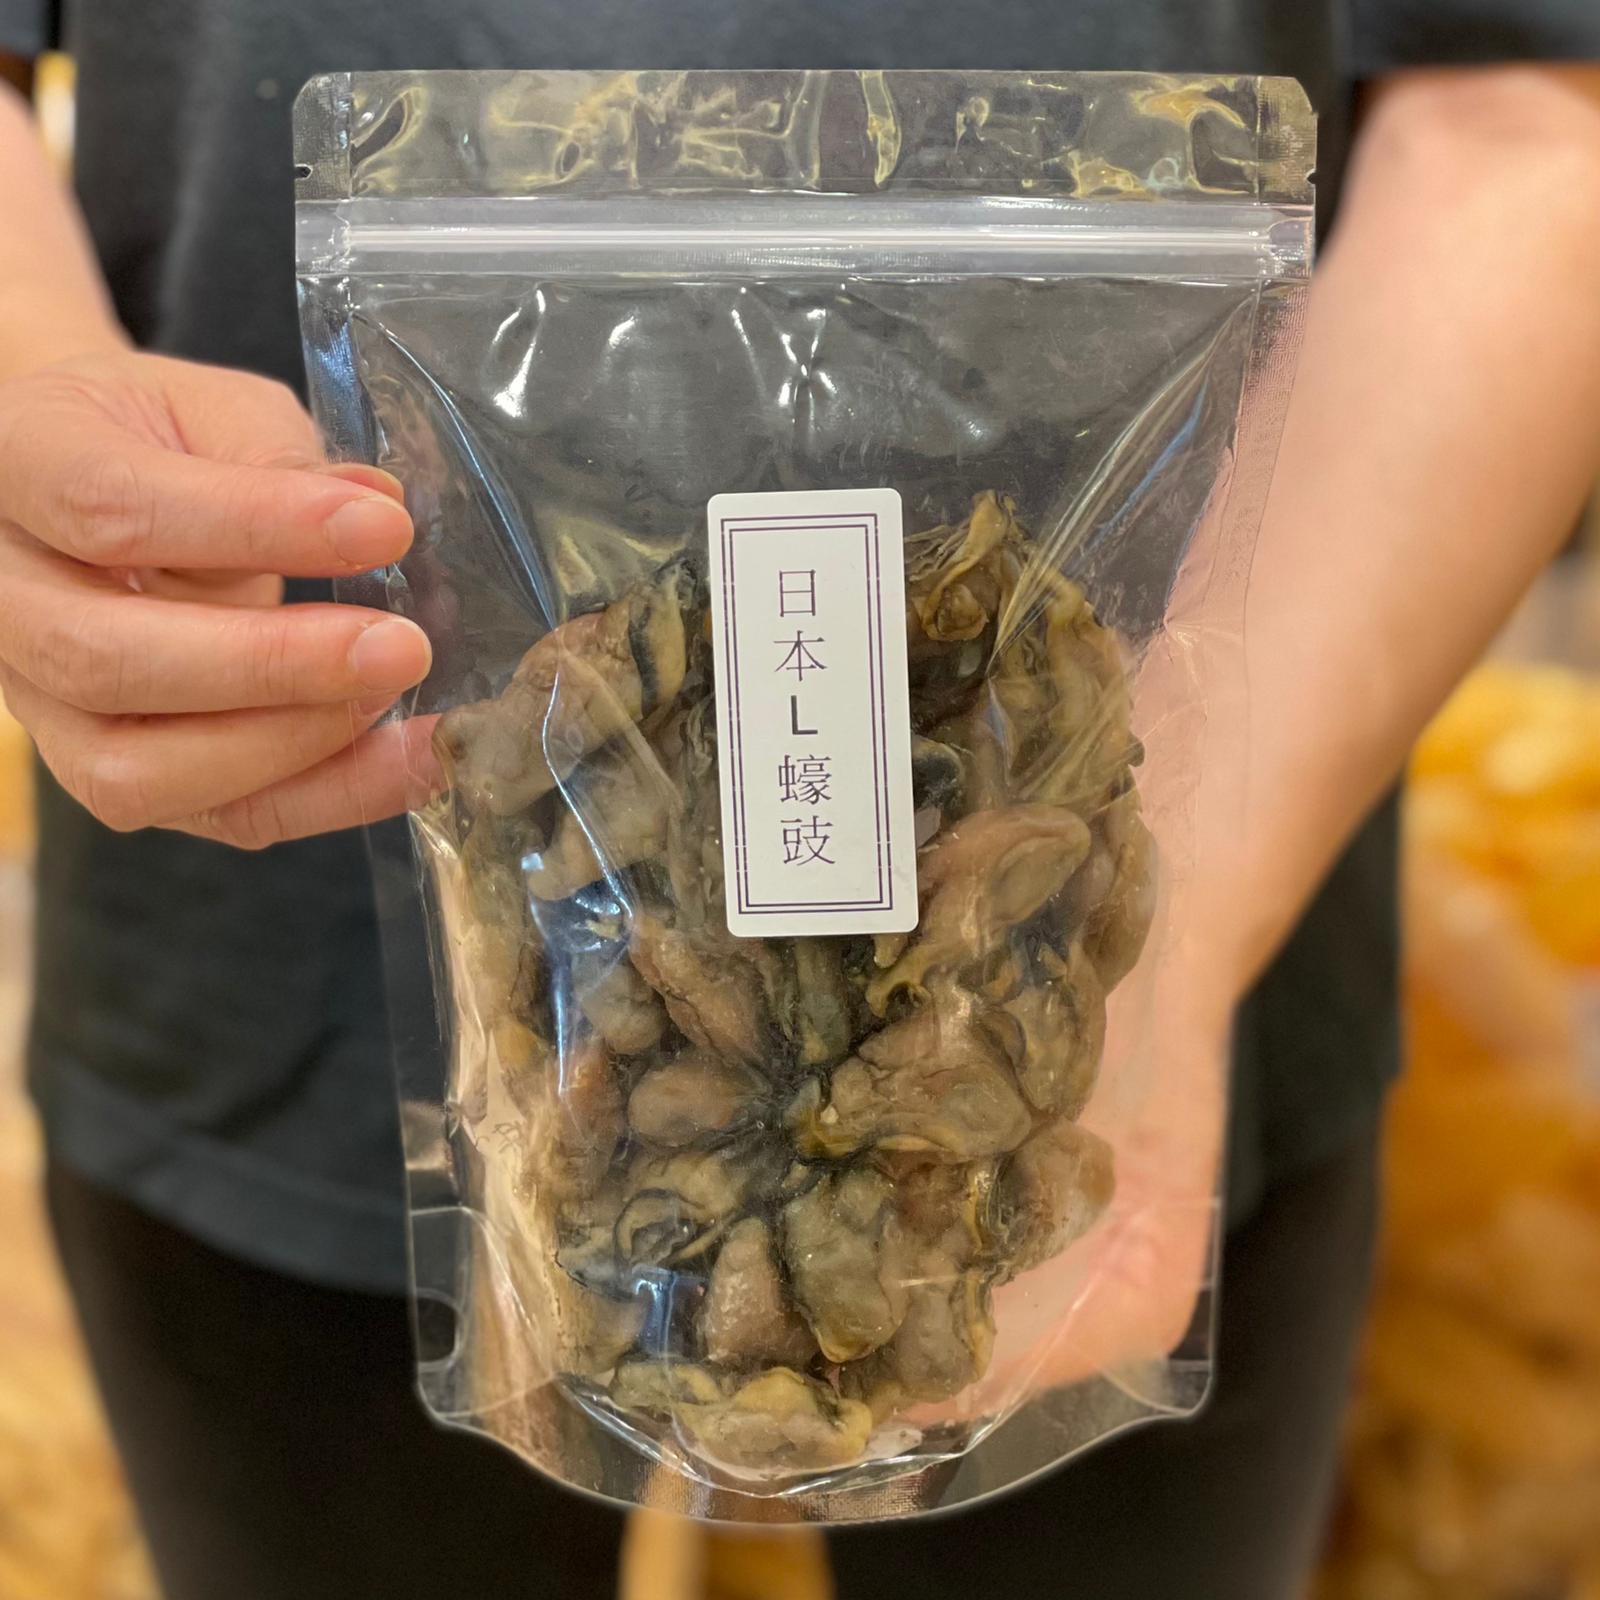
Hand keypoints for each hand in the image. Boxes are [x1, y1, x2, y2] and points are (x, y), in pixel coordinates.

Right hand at [0, 349, 438, 846]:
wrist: (103, 496)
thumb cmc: (163, 441)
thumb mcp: (212, 407)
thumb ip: (278, 456)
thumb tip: (374, 511)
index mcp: (19, 466)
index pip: (111, 509)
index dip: (256, 525)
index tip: (385, 528)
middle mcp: (3, 599)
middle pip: (102, 660)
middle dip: (271, 667)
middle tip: (400, 646)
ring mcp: (45, 703)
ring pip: (136, 773)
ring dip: (289, 746)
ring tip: (399, 699)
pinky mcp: (116, 773)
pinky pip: (213, 815)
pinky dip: (324, 796)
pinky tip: (411, 759)